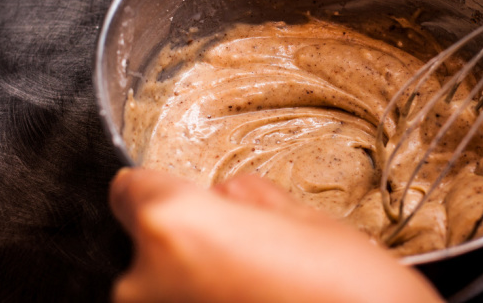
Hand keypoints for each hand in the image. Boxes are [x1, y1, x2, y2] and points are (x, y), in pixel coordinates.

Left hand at [109, 168, 443, 302]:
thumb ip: (249, 199)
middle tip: (247, 259)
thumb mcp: (309, 223)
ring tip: (257, 295)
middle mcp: (142, 285)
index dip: (162, 190)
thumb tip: (228, 195)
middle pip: (150, 246)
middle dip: (190, 246)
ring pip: (162, 291)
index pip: (132, 189)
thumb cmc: (351, 294)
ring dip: (196, 289)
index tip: (184, 201)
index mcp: (175, 226)